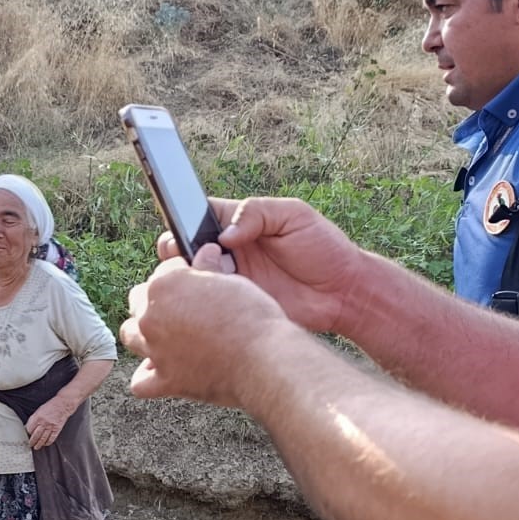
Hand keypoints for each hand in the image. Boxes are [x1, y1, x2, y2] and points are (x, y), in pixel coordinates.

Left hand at [25, 395, 72, 449]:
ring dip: (39, 444)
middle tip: (30, 444)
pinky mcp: (57, 429)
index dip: (28, 433)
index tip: (27, 435)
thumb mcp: (39, 410)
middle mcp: (44, 422)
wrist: (63, 405)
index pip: (30, 428)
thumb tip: (28, 426)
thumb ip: (34, 419)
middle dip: (32, 441)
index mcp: (38, 417)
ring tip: (36, 447)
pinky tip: (45, 444)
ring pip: (43, 438)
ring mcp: (51, 426)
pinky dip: (48, 442)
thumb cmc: (51, 406)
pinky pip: (52, 438)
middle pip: (36, 435)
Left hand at [120, 250, 289, 406]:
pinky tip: (164, 371)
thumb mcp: (232, 282)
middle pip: (139, 300)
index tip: (196, 284)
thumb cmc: (253, 318)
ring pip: (130, 335)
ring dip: (143, 333)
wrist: (264, 360)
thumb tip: (206, 252)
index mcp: (167, 284)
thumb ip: (209, 269)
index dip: (182, 275)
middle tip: (183, 310)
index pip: (163, 271)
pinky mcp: (165, 380)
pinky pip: (140, 382)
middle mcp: (152, 315)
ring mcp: (155, 349)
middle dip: (156, 301)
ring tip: (167, 336)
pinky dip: (149, 376)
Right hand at [157, 197, 362, 334]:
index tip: (182, 230)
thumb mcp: (295, 215)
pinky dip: (202, 303)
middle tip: (195, 259)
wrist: (343, 292)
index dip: (182, 221)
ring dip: (189, 278)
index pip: (195, 216)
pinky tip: (213, 300)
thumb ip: (258, 212)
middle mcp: (228, 251)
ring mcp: (230, 280)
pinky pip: (208, 305)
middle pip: (182, 248)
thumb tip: (225, 235)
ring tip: (210, 279)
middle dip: (176, 253)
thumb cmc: (323, 248)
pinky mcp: (236, 306)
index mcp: (237, 223)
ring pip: (190, 279)